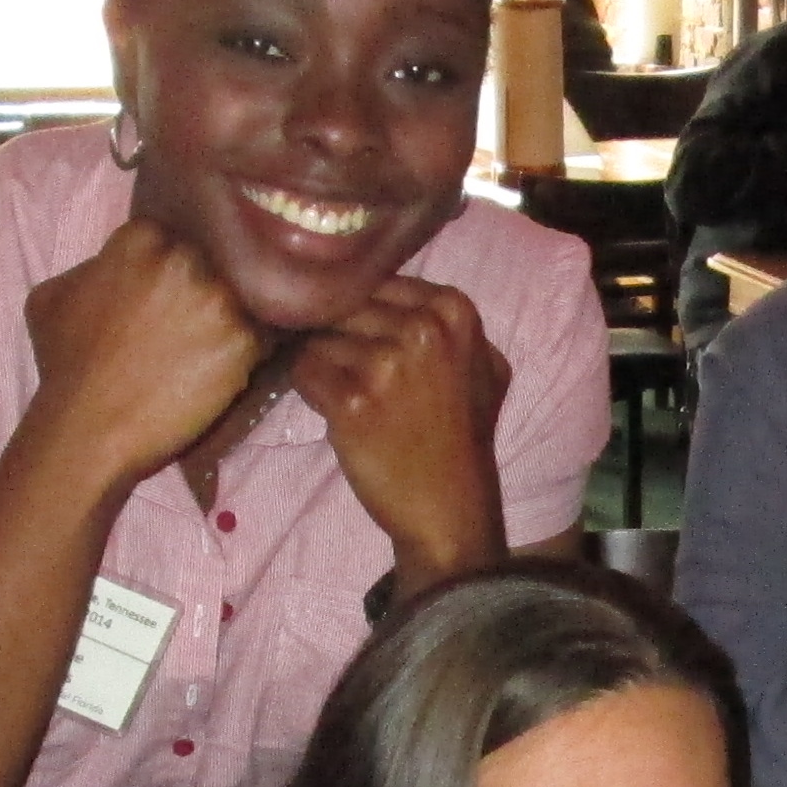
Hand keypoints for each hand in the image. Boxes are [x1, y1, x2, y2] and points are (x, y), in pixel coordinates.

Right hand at [25, 216, 267, 493]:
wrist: (88, 427)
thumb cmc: (65, 365)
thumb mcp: (53, 295)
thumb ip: (93, 267)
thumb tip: (117, 267)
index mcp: (141, 237)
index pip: (172, 239)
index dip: (170, 270)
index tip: (166, 294)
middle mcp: (185, 257)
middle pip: (212, 263)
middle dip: (205, 288)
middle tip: (193, 322)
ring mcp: (219, 297)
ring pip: (243, 297)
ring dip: (234, 318)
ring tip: (215, 347)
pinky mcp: (244, 339)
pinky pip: (264, 335)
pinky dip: (252, 350)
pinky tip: (233, 367)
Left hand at [297, 277, 511, 590]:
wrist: (451, 504)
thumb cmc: (464, 433)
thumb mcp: (483, 362)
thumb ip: (443, 320)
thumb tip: (386, 288)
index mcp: (453, 309)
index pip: (375, 282)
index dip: (361, 312)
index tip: (365, 339)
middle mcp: (422, 328)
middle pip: (343, 307)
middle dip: (338, 336)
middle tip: (351, 371)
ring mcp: (385, 364)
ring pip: (319, 339)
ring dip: (325, 367)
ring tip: (351, 397)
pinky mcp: (351, 401)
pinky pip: (303, 373)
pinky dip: (311, 391)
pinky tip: (339, 412)